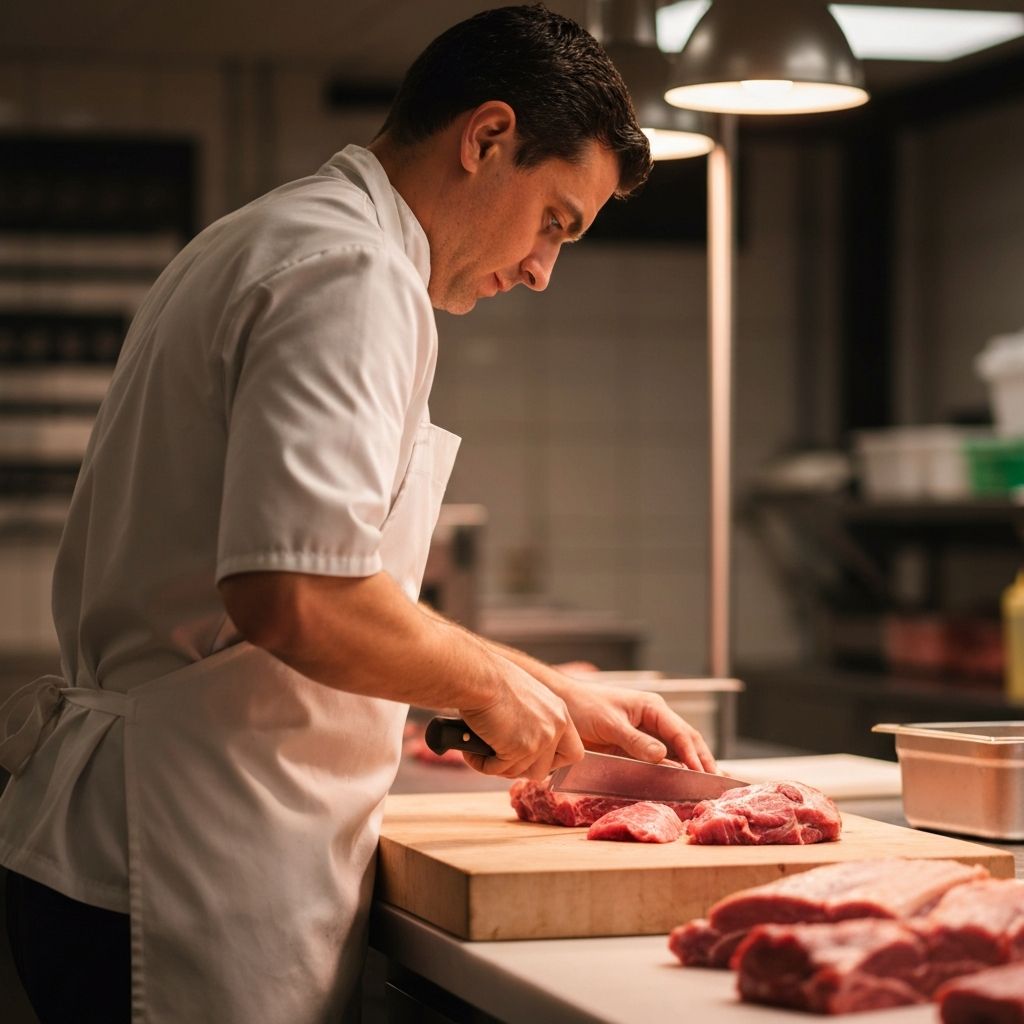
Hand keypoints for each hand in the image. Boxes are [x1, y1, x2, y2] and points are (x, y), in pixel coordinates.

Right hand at [459, 658, 584, 780]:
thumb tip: (521, 745)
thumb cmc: (493, 681)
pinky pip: (498, 769)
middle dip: (522, 768)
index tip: (534, 758)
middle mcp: (555, 726)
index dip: (553, 761)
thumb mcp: (527, 698)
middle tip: (502, 757)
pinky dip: (482, 763)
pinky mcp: (520, 749)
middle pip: (546, 769)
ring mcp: (540, 739)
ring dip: (499, 766)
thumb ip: (534, 721)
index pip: (573, 752)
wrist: (480, 677)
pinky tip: (471, 750)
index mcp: (559, 712)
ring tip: (481, 750)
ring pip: (521, 772)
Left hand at [556, 678, 716, 772]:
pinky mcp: (636, 749)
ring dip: (690, 769)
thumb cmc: (585, 707)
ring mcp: (647, 735)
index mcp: (652, 708)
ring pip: (676, 753)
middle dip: (702, 762)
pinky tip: (680, 785)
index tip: (703, 774)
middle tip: (717, 785)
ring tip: (706, 789)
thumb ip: (635, 740)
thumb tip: (662, 756)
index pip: (681, 733)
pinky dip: (672, 773)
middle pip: (687, 742)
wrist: (563, 705)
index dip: (694, 754)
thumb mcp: (609, 723)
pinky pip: (660, 762)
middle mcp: (655, 721)